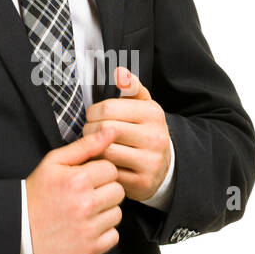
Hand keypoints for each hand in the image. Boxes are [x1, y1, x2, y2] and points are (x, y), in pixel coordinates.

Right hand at [26, 125, 124, 253]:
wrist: (19, 227)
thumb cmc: (37, 192)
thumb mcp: (54, 162)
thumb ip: (85, 146)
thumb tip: (112, 131)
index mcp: (77, 180)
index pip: (111, 169)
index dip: (99, 173)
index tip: (85, 179)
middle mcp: (85, 204)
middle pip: (118, 191)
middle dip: (104, 191)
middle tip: (85, 195)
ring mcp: (88, 228)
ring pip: (117, 214)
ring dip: (105, 212)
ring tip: (84, 211)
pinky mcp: (90, 248)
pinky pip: (114, 236)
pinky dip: (103, 233)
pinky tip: (86, 227)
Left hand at [83, 67, 170, 201]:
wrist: (164, 167)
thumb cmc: (145, 131)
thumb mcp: (142, 106)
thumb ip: (130, 87)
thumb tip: (118, 71)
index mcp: (153, 113)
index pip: (107, 109)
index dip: (93, 113)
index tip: (93, 117)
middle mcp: (155, 137)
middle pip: (105, 130)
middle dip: (90, 131)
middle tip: (90, 133)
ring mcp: (150, 161)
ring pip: (105, 152)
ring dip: (94, 149)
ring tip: (95, 146)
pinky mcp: (142, 182)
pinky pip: (109, 172)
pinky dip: (101, 167)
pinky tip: (102, 162)